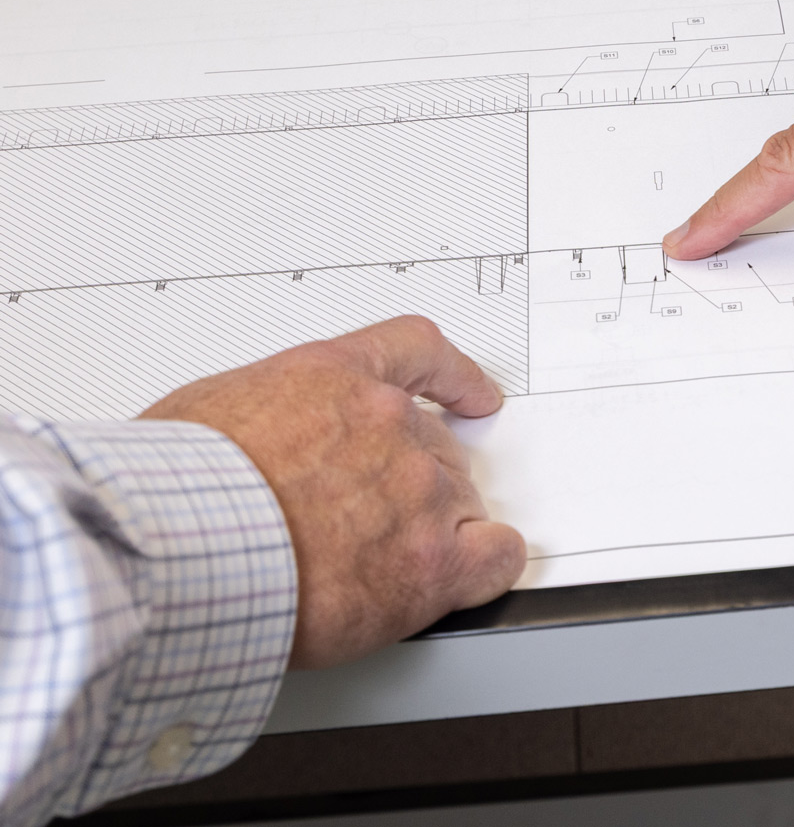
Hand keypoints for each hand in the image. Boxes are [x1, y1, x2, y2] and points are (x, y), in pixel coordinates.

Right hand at [142, 315, 525, 667]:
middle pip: (437, 447)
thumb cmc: (169, 494)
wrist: (176, 555)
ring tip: (367, 570)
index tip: (473, 396)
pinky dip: (487, 565)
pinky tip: (471, 572)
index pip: (417, 352)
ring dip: (426, 532)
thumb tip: (256, 448)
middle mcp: (389, 423)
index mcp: (336, 377)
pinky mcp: (431, 560)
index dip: (453, 377)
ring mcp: (417, 489)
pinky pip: (493, 557)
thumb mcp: (208, 411)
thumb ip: (263, 419)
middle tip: (361, 527)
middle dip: (407, 485)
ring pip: (459, 503)